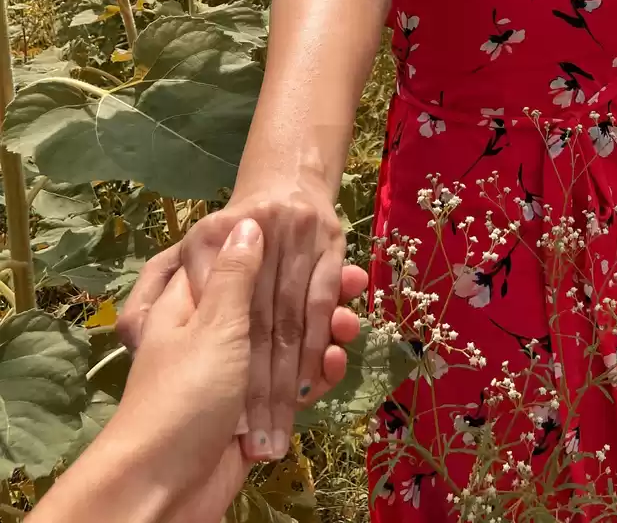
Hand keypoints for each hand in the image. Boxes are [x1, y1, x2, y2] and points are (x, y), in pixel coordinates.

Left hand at [118, 188, 360, 461]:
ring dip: (323, 334)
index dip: (282, 255)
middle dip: (315, 296)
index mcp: (193, 304)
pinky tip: (336, 363)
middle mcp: (215, 333)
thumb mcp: (212, 327)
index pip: (242, 264)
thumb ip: (235, 276)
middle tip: (355, 283)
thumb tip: (248, 223)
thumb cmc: (183, 397)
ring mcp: (236, 374)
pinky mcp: (255, 412)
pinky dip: (316, 374)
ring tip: (351, 326)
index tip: (321, 245)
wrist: (163, 493)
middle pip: (274, 303)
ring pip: (288, 343)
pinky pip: (292, 384)